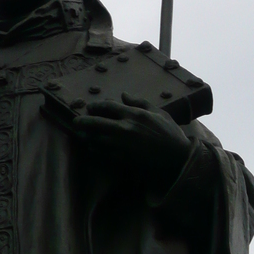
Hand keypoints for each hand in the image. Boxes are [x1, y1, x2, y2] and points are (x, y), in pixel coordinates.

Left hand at [72, 93, 192, 190]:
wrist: (177, 158)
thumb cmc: (170, 134)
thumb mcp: (158, 113)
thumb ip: (140, 102)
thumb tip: (124, 95)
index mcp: (134, 114)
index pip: (109, 107)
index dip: (97, 106)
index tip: (90, 107)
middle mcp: (125, 128)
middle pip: (97, 122)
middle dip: (84, 121)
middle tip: (76, 122)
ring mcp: (122, 145)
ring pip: (97, 139)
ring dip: (88, 136)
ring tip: (82, 135)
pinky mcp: (122, 159)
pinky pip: (103, 153)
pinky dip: (95, 150)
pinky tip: (92, 147)